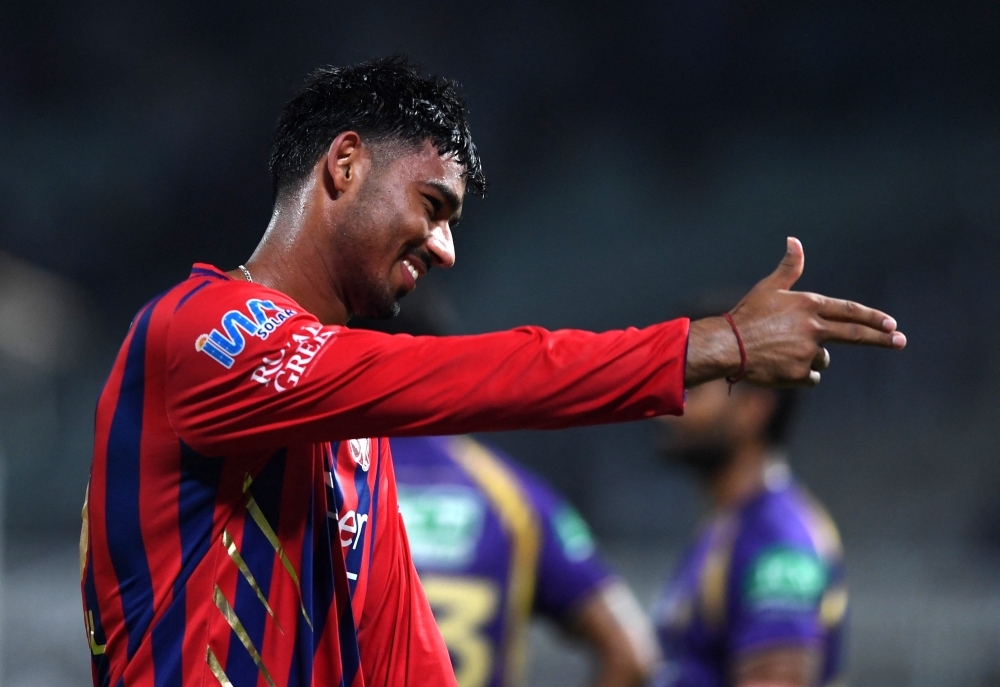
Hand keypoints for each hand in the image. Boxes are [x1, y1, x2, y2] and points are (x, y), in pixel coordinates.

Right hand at [685, 238, 905, 386]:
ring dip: (811, 358)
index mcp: (809, 305)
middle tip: (901, 340)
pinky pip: (811, 378)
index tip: (891, 323)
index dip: (873, 317)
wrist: (728, 345)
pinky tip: (782, 367)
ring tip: (783, 352)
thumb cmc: (747, 314)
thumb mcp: (768, 288)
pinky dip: (801, 374)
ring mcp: (808, 352)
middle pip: (855, 335)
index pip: (850, 311)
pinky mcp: (799, 373)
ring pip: (823, 359)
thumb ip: (789, 267)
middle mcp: (813, 328)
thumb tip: (794, 240)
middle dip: (882, 338)